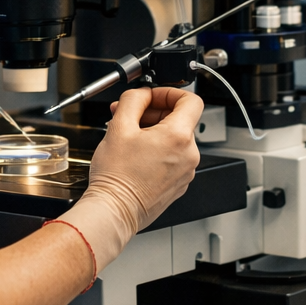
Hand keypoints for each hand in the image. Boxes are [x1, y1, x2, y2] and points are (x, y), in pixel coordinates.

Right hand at [57, 87, 201, 272]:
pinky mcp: (178, 184)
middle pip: (180, 120)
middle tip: (129, 114)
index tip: (153, 96)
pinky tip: (135, 154)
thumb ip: (133, 100)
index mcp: (178, 137)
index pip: (190, 100)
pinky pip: (172, 157)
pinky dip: (157, 150)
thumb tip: (141, 93)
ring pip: (175, 139)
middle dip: (154, 112)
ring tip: (128, 135)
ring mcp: (185, 171)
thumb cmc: (116, 177)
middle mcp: (188, 155)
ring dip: (153, 131)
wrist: (114, 212)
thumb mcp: (119, 127)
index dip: (170, 92)